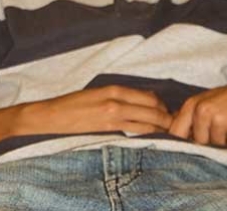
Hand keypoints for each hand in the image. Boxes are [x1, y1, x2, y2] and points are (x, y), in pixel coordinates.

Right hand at [16, 86, 172, 136]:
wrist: (53, 115)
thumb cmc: (73, 104)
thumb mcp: (97, 93)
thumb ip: (118, 97)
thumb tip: (140, 104)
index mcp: (114, 89)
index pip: (149, 96)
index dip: (163, 105)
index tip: (168, 112)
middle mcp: (117, 100)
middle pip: (153, 108)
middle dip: (167, 117)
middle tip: (174, 125)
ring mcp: (113, 115)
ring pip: (148, 121)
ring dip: (162, 127)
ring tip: (169, 132)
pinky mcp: (109, 129)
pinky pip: (136, 131)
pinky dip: (149, 133)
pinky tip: (153, 137)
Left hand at [168, 73, 226, 151]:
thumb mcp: (208, 102)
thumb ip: (193, 119)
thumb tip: (177, 139)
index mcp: (192, 105)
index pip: (176, 132)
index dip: (180, 145)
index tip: (188, 150)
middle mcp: (203, 111)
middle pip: (199, 144)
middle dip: (211, 145)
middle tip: (223, 135)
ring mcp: (220, 120)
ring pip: (217, 148)